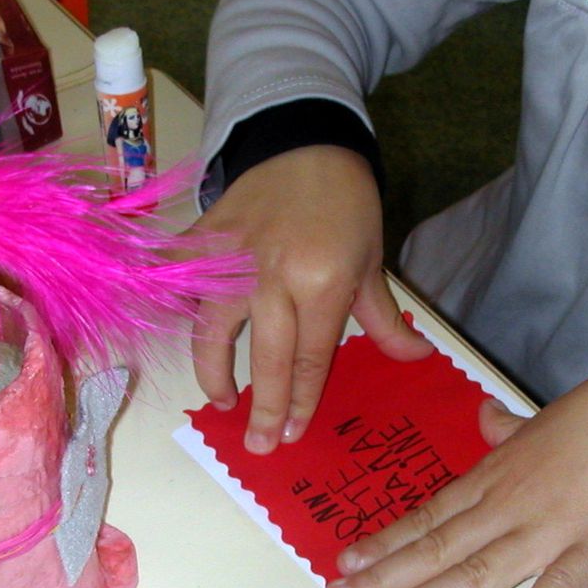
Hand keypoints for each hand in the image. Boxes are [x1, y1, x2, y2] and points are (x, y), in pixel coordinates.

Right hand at [190, 145, 432, 453]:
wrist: (307, 142)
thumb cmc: (348, 206)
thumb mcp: (371, 262)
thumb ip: (384, 320)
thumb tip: (415, 359)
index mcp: (322, 284)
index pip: (309, 359)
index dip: (300, 401)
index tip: (292, 433)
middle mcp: (275, 278)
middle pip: (266, 358)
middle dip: (263, 407)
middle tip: (258, 445)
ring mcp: (234, 259)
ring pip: (213, 328)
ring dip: (213, 369)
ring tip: (220, 398)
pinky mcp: (204, 239)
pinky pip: (180, 278)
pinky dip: (171, 302)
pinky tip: (177, 330)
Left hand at [322, 349, 587, 587]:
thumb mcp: (537, 420)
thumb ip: (505, 429)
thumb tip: (485, 418)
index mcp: (492, 480)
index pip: (427, 516)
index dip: (385, 542)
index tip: (345, 562)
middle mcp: (507, 507)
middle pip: (436, 547)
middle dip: (383, 576)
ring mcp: (548, 528)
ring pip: (479, 569)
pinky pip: (562, 584)